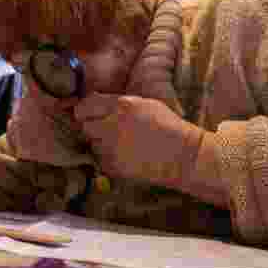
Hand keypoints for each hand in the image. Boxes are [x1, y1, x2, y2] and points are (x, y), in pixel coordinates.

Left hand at [73, 93, 202, 188]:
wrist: (183, 155)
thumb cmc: (167, 127)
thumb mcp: (144, 104)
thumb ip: (118, 103)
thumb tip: (94, 101)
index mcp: (121, 106)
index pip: (86, 106)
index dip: (85, 111)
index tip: (88, 115)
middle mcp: (112, 124)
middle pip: (84, 126)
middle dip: (93, 128)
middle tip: (107, 132)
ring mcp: (111, 147)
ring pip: (93, 144)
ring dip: (102, 144)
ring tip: (122, 146)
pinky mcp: (113, 165)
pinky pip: (101, 160)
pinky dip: (109, 159)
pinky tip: (126, 157)